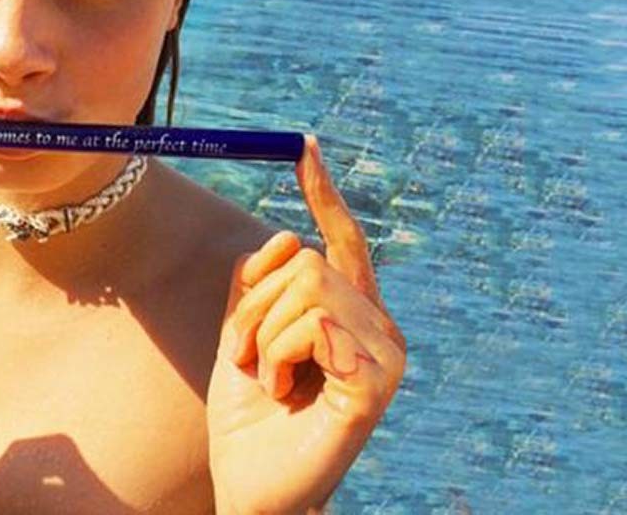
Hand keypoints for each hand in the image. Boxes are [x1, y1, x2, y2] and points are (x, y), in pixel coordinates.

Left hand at [206, 134, 406, 513]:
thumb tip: (287, 234)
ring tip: (265, 378)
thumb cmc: (250, 416)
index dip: (323, 193)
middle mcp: (378, 327)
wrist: (251, 486)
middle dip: (255, 304)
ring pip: (306, 288)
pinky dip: (275, 353)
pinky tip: (282, 391)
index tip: (305, 146)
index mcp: (351, 313)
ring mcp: (384, 355)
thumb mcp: (242, 333)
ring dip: (261, 332)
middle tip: (246, 356)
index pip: (341, 240)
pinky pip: (312, 324)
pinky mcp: (375, 384)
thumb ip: (258, 284)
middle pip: (308, 260)